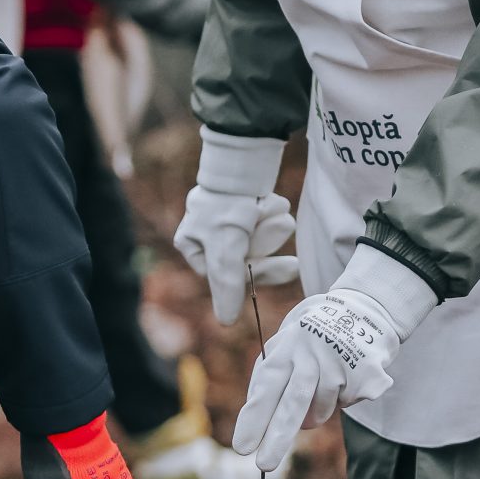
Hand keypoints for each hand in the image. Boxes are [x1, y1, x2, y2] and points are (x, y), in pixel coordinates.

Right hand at [174, 130, 296, 323]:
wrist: (242, 156)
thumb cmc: (227, 203)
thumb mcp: (227, 246)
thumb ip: (227, 283)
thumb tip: (225, 322)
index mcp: (192, 246)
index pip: (229, 277)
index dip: (259, 271)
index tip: (287, 266)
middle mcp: (208, 237)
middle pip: (248, 260)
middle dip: (267, 241)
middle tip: (283, 224)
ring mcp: (229, 223)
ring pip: (261, 240)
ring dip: (272, 224)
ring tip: (270, 204)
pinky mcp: (247, 209)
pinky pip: (267, 222)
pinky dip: (273, 212)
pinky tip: (270, 198)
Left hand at [232, 244, 438, 474]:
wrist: (364, 306)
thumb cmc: (313, 332)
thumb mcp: (284, 342)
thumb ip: (270, 374)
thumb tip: (255, 413)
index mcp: (285, 349)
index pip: (266, 388)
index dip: (254, 418)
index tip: (242, 447)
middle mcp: (311, 356)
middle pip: (294, 403)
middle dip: (277, 437)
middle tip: (264, 465)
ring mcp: (339, 362)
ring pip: (323, 410)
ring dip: (319, 409)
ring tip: (324, 380)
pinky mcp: (366, 370)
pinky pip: (349, 402)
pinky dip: (345, 396)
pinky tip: (347, 374)